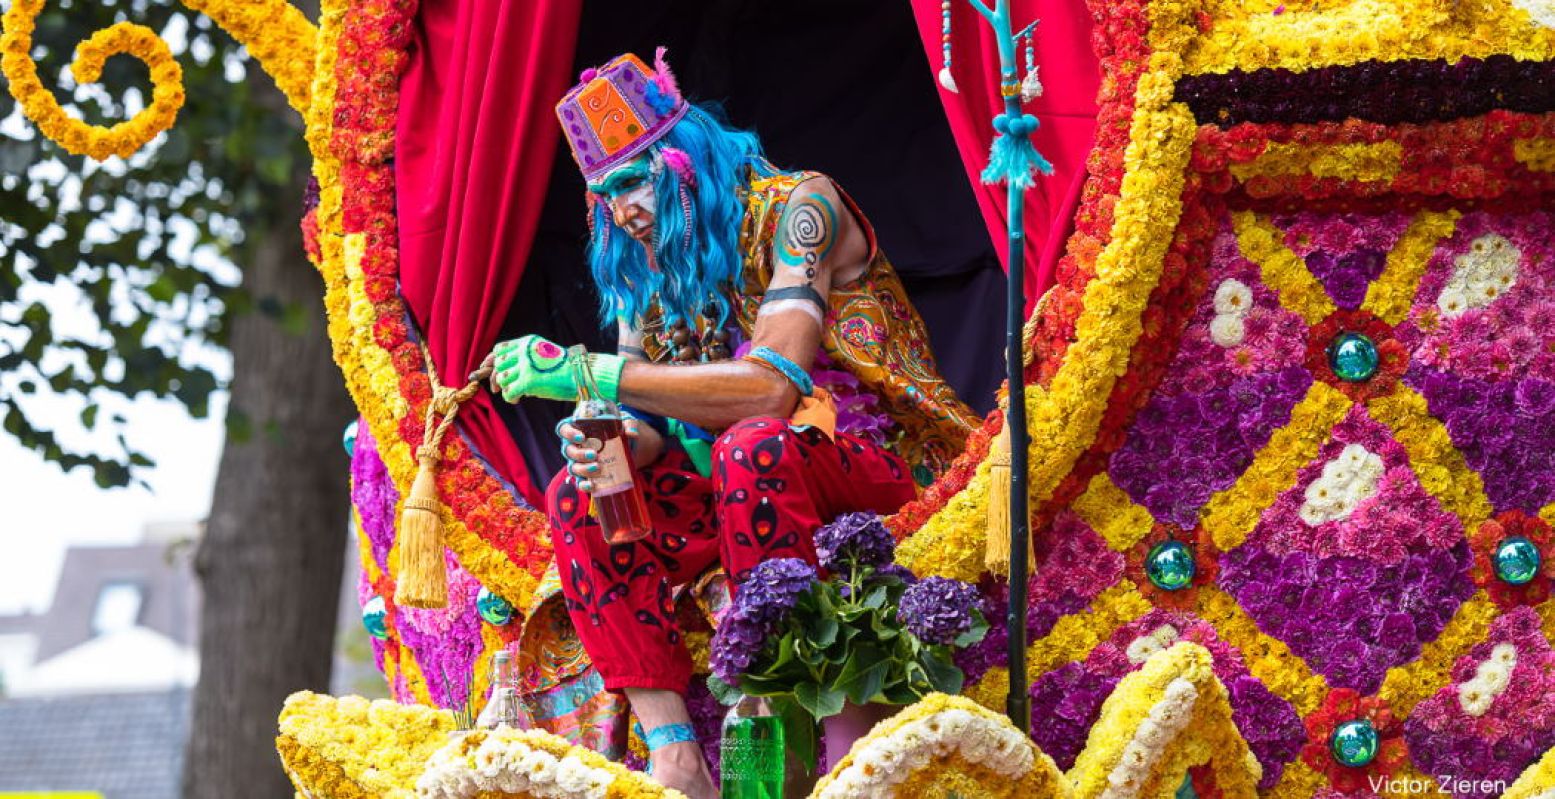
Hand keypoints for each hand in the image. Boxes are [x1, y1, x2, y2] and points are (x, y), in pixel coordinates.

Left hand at [491, 335, 624, 403]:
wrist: (581, 376)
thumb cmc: (564, 369)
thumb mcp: (542, 357)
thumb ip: (523, 361)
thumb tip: (501, 376)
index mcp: (527, 342)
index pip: (499, 349)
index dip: (491, 361)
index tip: (486, 369)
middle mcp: (524, 351)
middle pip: (498, 364)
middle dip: (495, 377)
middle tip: (497, 389)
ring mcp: (525, 366)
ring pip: (501, 379)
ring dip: (505, 388)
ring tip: (515, 394)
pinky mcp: (528, 381)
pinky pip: (509, 392)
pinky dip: (510, 398)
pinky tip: (517, 400)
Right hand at [558, 417, 641, 492]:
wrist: (627, 447)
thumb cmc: (618, 430)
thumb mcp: (624, 423)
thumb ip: (629, 424)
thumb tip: (632, 432)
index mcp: (578, 430)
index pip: (564, 429)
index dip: (569, 433)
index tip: (582, 437)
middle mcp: (574, 446)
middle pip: (568, 450)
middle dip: (579, 454)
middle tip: (594, 454)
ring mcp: (578, 462)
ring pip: (573, 467)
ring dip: (583, 469)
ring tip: (597, 467)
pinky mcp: (586, 475)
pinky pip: (579, 482)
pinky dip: (584, 485)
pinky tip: (592, 485)